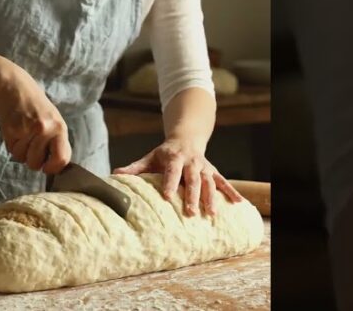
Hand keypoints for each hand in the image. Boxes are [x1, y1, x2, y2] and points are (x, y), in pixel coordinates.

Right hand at [0, 63, 71, 173]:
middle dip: (32, 159)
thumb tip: (56, 166)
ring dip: (20, 151)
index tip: (46, 167)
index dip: (52, 168)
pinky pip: (11, 150)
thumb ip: (56, 141)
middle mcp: (45, 130)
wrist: (14, 86)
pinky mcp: (11, 130)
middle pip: (36, 163)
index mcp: (60, 128)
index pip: (62, 159)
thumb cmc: (35, 106)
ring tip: (22, 134)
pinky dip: (11, 144)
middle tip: (30, 145)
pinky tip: (14, 130)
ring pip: (21, 158)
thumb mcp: (54, 120)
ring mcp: (27, 130)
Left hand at [114, 139, 243, 216]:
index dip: (169, 183)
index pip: (171, 171)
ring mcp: (205, 167)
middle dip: (192, 196)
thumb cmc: (164, 153)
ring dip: (211, 198)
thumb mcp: (149, 157)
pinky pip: (224, 182)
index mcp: (174, 158)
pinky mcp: (214, 172)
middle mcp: (191, 162)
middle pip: (192, 179)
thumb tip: (114, 175)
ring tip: (212, 214)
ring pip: (209, 182)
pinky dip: (232, 192)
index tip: (167, 197)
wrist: (186, 138)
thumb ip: (134, 168)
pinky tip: (239, 204)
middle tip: (191, 212)